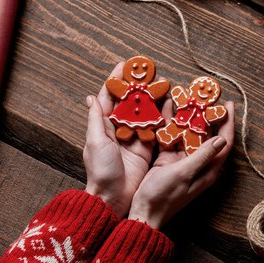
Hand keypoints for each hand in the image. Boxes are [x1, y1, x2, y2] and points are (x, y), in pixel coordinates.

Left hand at [83, 62, 153, 217]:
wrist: (113, 198)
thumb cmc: (101, 170)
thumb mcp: (95, 141)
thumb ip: (96, 118)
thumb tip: (92, 96)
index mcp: (103, 126)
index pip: (110, 96)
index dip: (117, 80)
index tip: (126, 64)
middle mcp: (119, 129)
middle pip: (130, 102)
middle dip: (140, 85)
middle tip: (151, 71)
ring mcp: (134, 139)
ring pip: (145, 113)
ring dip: (153, 98)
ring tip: (164, 83)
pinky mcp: (147, 149)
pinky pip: (156, 130)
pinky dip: (163, 117)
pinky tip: (171, 105)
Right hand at [128, 100, 234, 228]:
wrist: (143, 213)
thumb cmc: (164, 197)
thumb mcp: (184, 174)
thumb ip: (202, 156)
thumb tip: (221, 138)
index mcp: (207, 169)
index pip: (223, 142)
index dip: (227, 122)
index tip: (227, 104)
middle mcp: (198, 163)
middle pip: (206, 135)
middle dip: (206, 114)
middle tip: (204, 96)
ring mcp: (183, 161)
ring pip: (188, 133)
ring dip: (187, 116)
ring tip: (186, 97)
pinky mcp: (168, 160)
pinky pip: (171, 137)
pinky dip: (170, 124)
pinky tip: (167, 109)